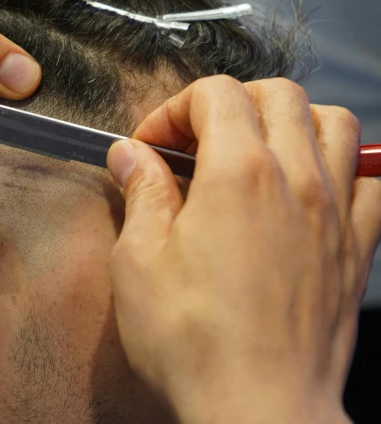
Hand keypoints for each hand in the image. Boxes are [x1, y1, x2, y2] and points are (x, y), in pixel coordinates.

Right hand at [106, 76, 380, 423]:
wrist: (259, 409)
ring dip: (293, 121)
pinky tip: (312, 188)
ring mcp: (336, 213)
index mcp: (239, 174)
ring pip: (336, 123)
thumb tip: (130, 156)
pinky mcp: (356, 250)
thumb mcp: (138, 262)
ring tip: (258, 151)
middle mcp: (297, 180)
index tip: (150, 148)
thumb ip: (142, 194)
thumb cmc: (194, 342)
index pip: (216, 94)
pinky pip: (372, 180)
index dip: (173, 110)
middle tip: (197, 142)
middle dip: (230, 103)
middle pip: (278, 95)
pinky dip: (345, 166)